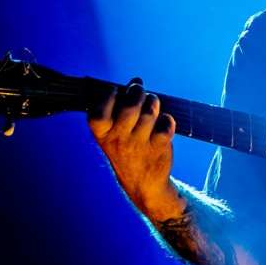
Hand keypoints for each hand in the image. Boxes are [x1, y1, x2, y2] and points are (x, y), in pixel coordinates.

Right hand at [88, 78, 181, 219]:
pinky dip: (167, 119)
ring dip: (153, 102)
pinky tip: (163, 122)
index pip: (97, 114)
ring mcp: (139, 145)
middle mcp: (119, 140)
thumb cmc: (127, 148)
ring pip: (150, 112)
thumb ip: (120, 107)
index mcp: (102, 135)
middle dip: (137, 91)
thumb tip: (136, 80)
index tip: (114, 90)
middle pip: (130, 107)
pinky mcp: (159, 147)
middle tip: (139, 90)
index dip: (106, 96)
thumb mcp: (114, 133)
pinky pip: (166, 124)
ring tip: (152, 104)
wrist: (143, 184)